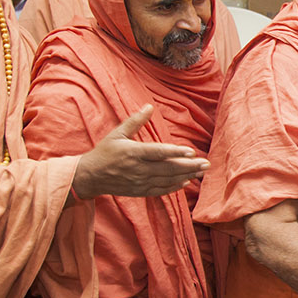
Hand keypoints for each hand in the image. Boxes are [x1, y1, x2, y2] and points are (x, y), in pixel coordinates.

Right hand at [72, 105, 208, 199]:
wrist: (90, 176)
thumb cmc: (104, 152)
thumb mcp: (117, 133)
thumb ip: (135, 121)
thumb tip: (149, 106)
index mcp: (133, 152)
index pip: (158, 152)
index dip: (175, 152)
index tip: (192, 151)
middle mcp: (138, 169)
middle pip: (168, 168)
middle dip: (189, 166)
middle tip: (207, 163)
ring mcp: (139, 181)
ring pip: (167, 180)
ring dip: (186, 175)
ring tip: (202, 171)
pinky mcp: (140, 190)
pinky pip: (160, 190)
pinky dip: (174, 187)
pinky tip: (186, 182)